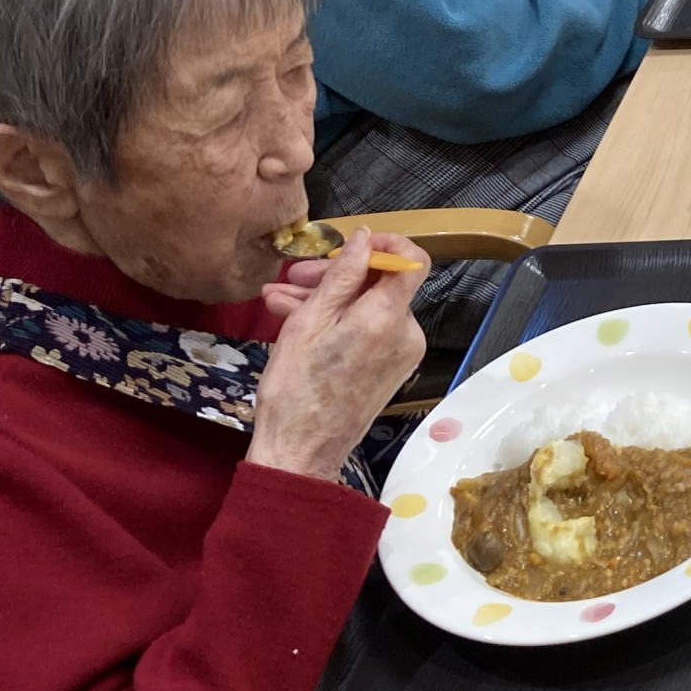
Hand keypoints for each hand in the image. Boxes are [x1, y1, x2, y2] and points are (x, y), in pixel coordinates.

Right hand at [248, 229, 427, 483]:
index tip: (351, 245)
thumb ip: (343, 275)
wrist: (301, 451)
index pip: (412, 260)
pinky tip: (293, 320)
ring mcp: (400, 354)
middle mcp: (406, 334)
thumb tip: (364, 239)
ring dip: (325, 299)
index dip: (385, 244)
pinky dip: (336, 322)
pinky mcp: (389, 370)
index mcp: (389, 317)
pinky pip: (367, 331)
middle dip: (336, 275)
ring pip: (367, 308)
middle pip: (381, 284)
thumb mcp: (310, 320)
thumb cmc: (298, 386)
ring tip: (277, 299)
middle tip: (293, 276)